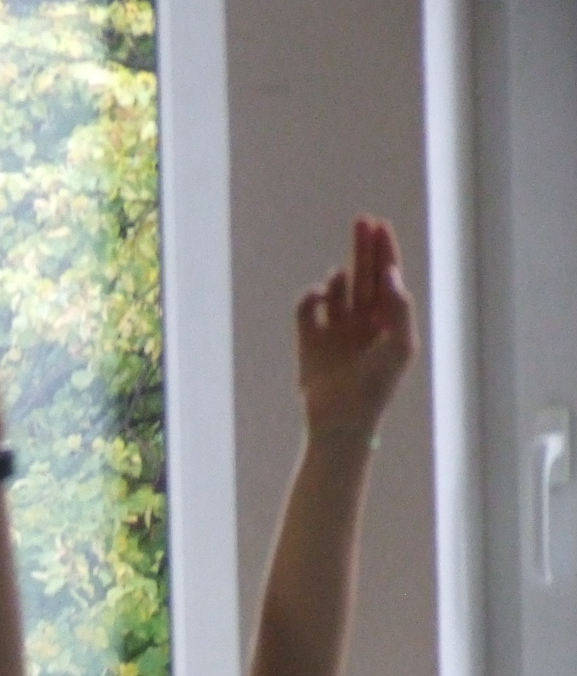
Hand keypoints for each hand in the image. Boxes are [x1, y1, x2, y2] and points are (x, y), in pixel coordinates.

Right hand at [296, 217, 415, 440]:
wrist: (341, 420)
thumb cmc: (377, 387)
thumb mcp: (402, 344)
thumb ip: (399, 306)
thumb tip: (388, 272)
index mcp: (387, 320)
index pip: (387, 277)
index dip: (385, 251)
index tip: (379, 227)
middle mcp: (362, 321)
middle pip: (364, 274)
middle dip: (363, 248)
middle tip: (362, 221)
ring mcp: (335, 330)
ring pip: (337, 289)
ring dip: (339, 277)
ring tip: (341, 281)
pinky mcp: (309, 341)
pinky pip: (308, 308)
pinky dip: (312, 296)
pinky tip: (320, 295)